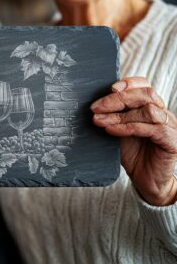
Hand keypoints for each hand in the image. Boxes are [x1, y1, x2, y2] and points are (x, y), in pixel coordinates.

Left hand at [91, 77, 176, 205]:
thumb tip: (93, 104)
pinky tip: (111, 131)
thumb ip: (113, 114)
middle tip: (95, 107)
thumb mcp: (118, 128)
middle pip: (145, 94)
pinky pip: (151, 129)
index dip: (128, 83)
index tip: (109, 88)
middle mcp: (163, 113)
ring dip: (119, 115)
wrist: (145, 180)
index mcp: (151, 106)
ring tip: (100, 121)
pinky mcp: (172, 142)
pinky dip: (127, 127)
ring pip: (148, 110)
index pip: (144, 85)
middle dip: (117, 99)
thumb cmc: (132, 153)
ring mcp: (170, 127)